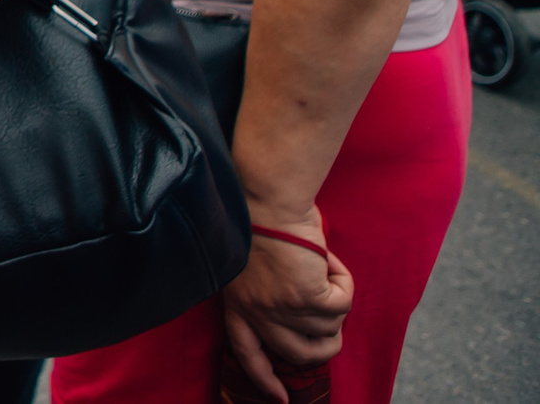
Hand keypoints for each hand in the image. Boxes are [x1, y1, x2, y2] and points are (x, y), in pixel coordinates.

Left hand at [220, 206, 351, 399]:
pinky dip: (344, 283)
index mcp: (237, 304)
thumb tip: (304, 312)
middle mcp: (257, 312)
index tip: (279, 399)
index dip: (265, 378)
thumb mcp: (254, 266)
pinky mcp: (308, 298)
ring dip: (335, 301)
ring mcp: (282, 308)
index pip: (247, 354)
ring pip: (328, 330)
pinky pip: (342, 305)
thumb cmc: (259, 219)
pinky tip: (328, 261)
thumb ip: (269, 294)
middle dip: (324, 346)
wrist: (265, 197)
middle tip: (331, 318)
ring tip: (322, 269)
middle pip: (298, 354)